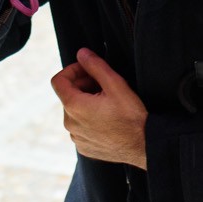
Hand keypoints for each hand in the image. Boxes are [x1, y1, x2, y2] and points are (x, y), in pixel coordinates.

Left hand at [51, 48, 147, 167]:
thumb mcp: (115, 84)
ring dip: (86, 102)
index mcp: (74, 107)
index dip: (71, 70)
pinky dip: (89, 119)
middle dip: (82, 85)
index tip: (86, 69)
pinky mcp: (84, 147)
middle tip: (102, 83)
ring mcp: (76, 138)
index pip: (58, 81)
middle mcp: (70, 124)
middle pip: (67, 95)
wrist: (144, 145)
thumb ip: (95, 66)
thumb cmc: (131, 116)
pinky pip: (80, 128)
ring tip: (107, 101)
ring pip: (74, 112)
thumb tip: (81, 54)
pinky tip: (107, 117)